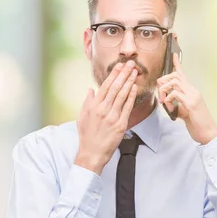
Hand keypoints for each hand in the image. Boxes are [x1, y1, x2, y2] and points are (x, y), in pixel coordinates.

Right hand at [75, 60, 138, 174]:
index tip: (119, 65)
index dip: (114, 74)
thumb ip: (87, 102)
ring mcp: (112, 117)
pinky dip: (131, 96)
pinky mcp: (120, 124)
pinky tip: (134, 88)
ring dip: (129, 82)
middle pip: (116, 87)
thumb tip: (91, 89)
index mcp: (93, 106)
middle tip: (131, 63)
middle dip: (124, 74)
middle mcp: (103, 109)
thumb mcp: (82, 117)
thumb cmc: (86, 136)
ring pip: (123, 95)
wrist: (92, 153)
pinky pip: (127, 107)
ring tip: (135, 72)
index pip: (105, 86)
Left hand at [157, 53, 216, 144]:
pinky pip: (176, 94)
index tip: (174, 54)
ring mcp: (193, 96)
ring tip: (163, 101)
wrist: (208, 133)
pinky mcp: (192, 104)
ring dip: (164, 90)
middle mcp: (193, 91)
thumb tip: (165, 102)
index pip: (183, 74)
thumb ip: (176, 104)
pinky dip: (168, 98)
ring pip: (175, 82)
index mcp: (192, 91)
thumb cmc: (197, 123)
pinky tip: (168, 106)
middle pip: (175, 75)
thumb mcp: (183, 112)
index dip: (178, 63)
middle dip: (163, 81)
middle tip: (160, 93)